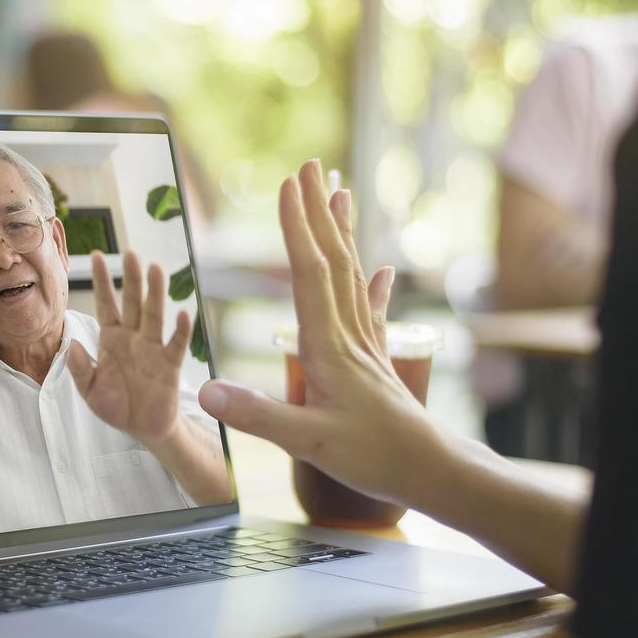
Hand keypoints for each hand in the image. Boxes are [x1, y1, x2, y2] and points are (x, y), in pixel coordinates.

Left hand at [67, 250, 192, 446]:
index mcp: (111, 339)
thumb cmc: (115, 406)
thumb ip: (79, 369)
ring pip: (154, 316)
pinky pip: (176, 345)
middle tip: (130, 253)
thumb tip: (70, 344)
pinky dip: (181, 330)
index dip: (102, 282)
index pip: (106, 304)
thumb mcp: (89, 391)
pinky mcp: (170, 366)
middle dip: (131, 279)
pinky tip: (183, 313)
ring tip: (155, 269)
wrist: (141, 428)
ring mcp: (153, 349)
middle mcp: (133, 338)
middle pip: (133, 303)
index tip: (96, 255)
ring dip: (155, 294)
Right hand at [198, 160, 443, 505]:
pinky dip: (376, 285)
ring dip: (343, 233)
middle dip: (318, 212)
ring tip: (341, 194)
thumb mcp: (307, 442)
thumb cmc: (373, 457)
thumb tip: (206, 390)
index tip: (288, 186)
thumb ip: (256, 415)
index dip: (296, 228)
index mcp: (327, 347)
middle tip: (311, 166)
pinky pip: (372, 312)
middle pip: (332, 261)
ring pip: (353, 276)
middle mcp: (348, 336)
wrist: (431, 471)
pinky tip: (386, 270)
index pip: (309, 274)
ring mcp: (365, 346)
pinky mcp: (377, 363)